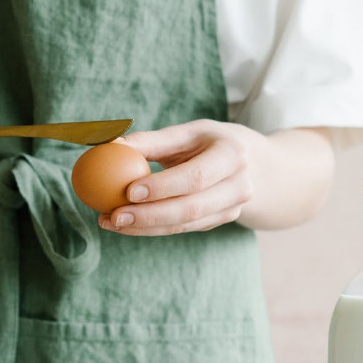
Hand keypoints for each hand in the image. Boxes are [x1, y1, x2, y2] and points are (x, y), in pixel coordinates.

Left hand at [99, 120, 262, 235]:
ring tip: (109, 222)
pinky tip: (125, 224)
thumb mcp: (188, 134)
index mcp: (231, 155)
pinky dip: (152, 229)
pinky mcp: (220, 221)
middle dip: (149, 215)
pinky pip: (183, 229)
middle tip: (114, 216)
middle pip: (191, 207)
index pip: (195, 176)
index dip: (163, 187)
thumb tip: (110, 144)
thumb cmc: (208, 142)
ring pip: (185, 224)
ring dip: (145, 227)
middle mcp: (238, 185)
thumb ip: (153, 141)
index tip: (129, 190)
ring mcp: (232, 208)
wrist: (252, 164)